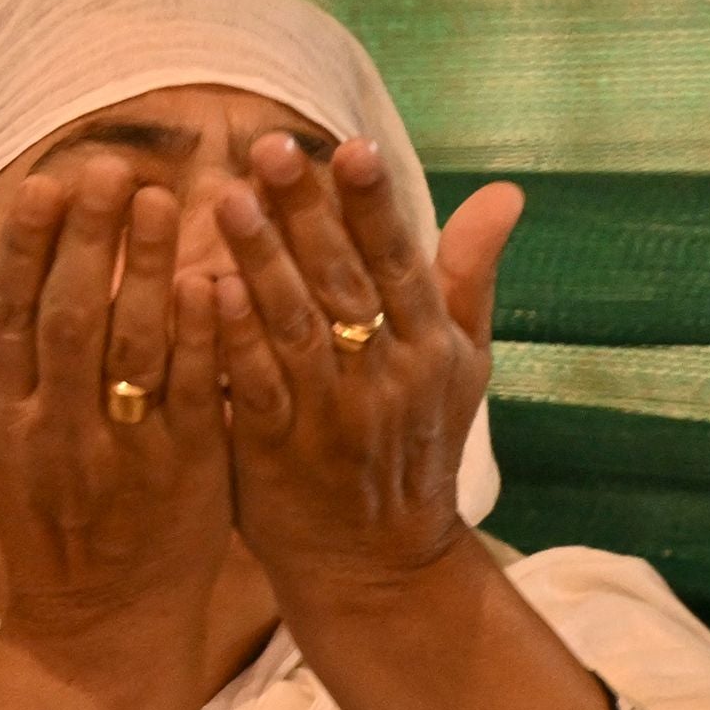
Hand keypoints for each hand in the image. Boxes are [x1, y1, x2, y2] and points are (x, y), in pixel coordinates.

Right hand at [0, 158, 228, 651]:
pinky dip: (202, 337)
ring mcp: (121, 451)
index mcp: (1, 415)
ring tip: (167, 199)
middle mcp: (54, 430)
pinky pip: (192, 394)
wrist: (97, 618)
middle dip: (89, 241)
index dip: (27, 250)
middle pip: (70, 322)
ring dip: (148, 271)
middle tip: (111, 167)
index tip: (46, 184)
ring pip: (133, 350)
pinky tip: (218, 280)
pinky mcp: (186, 471)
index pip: (7, 317)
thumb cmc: (36, 512)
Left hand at [212, 132, 521, 609]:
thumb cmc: (415, 448)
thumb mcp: (460, 366)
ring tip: (227, 199)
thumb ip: (469, 275)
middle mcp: (387, 376)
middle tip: (268, 148)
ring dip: (261, 261)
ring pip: (294, 326)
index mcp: (431, 346)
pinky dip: (230, 338)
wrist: (377, 564)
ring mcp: (332, 415)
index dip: (374, 204)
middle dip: (306, 212)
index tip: (349, 145)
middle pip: (343, 281)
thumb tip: (506, 191)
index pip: (402, 260)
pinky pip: (251, 386)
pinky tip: (203, 289)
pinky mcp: (278, 450)